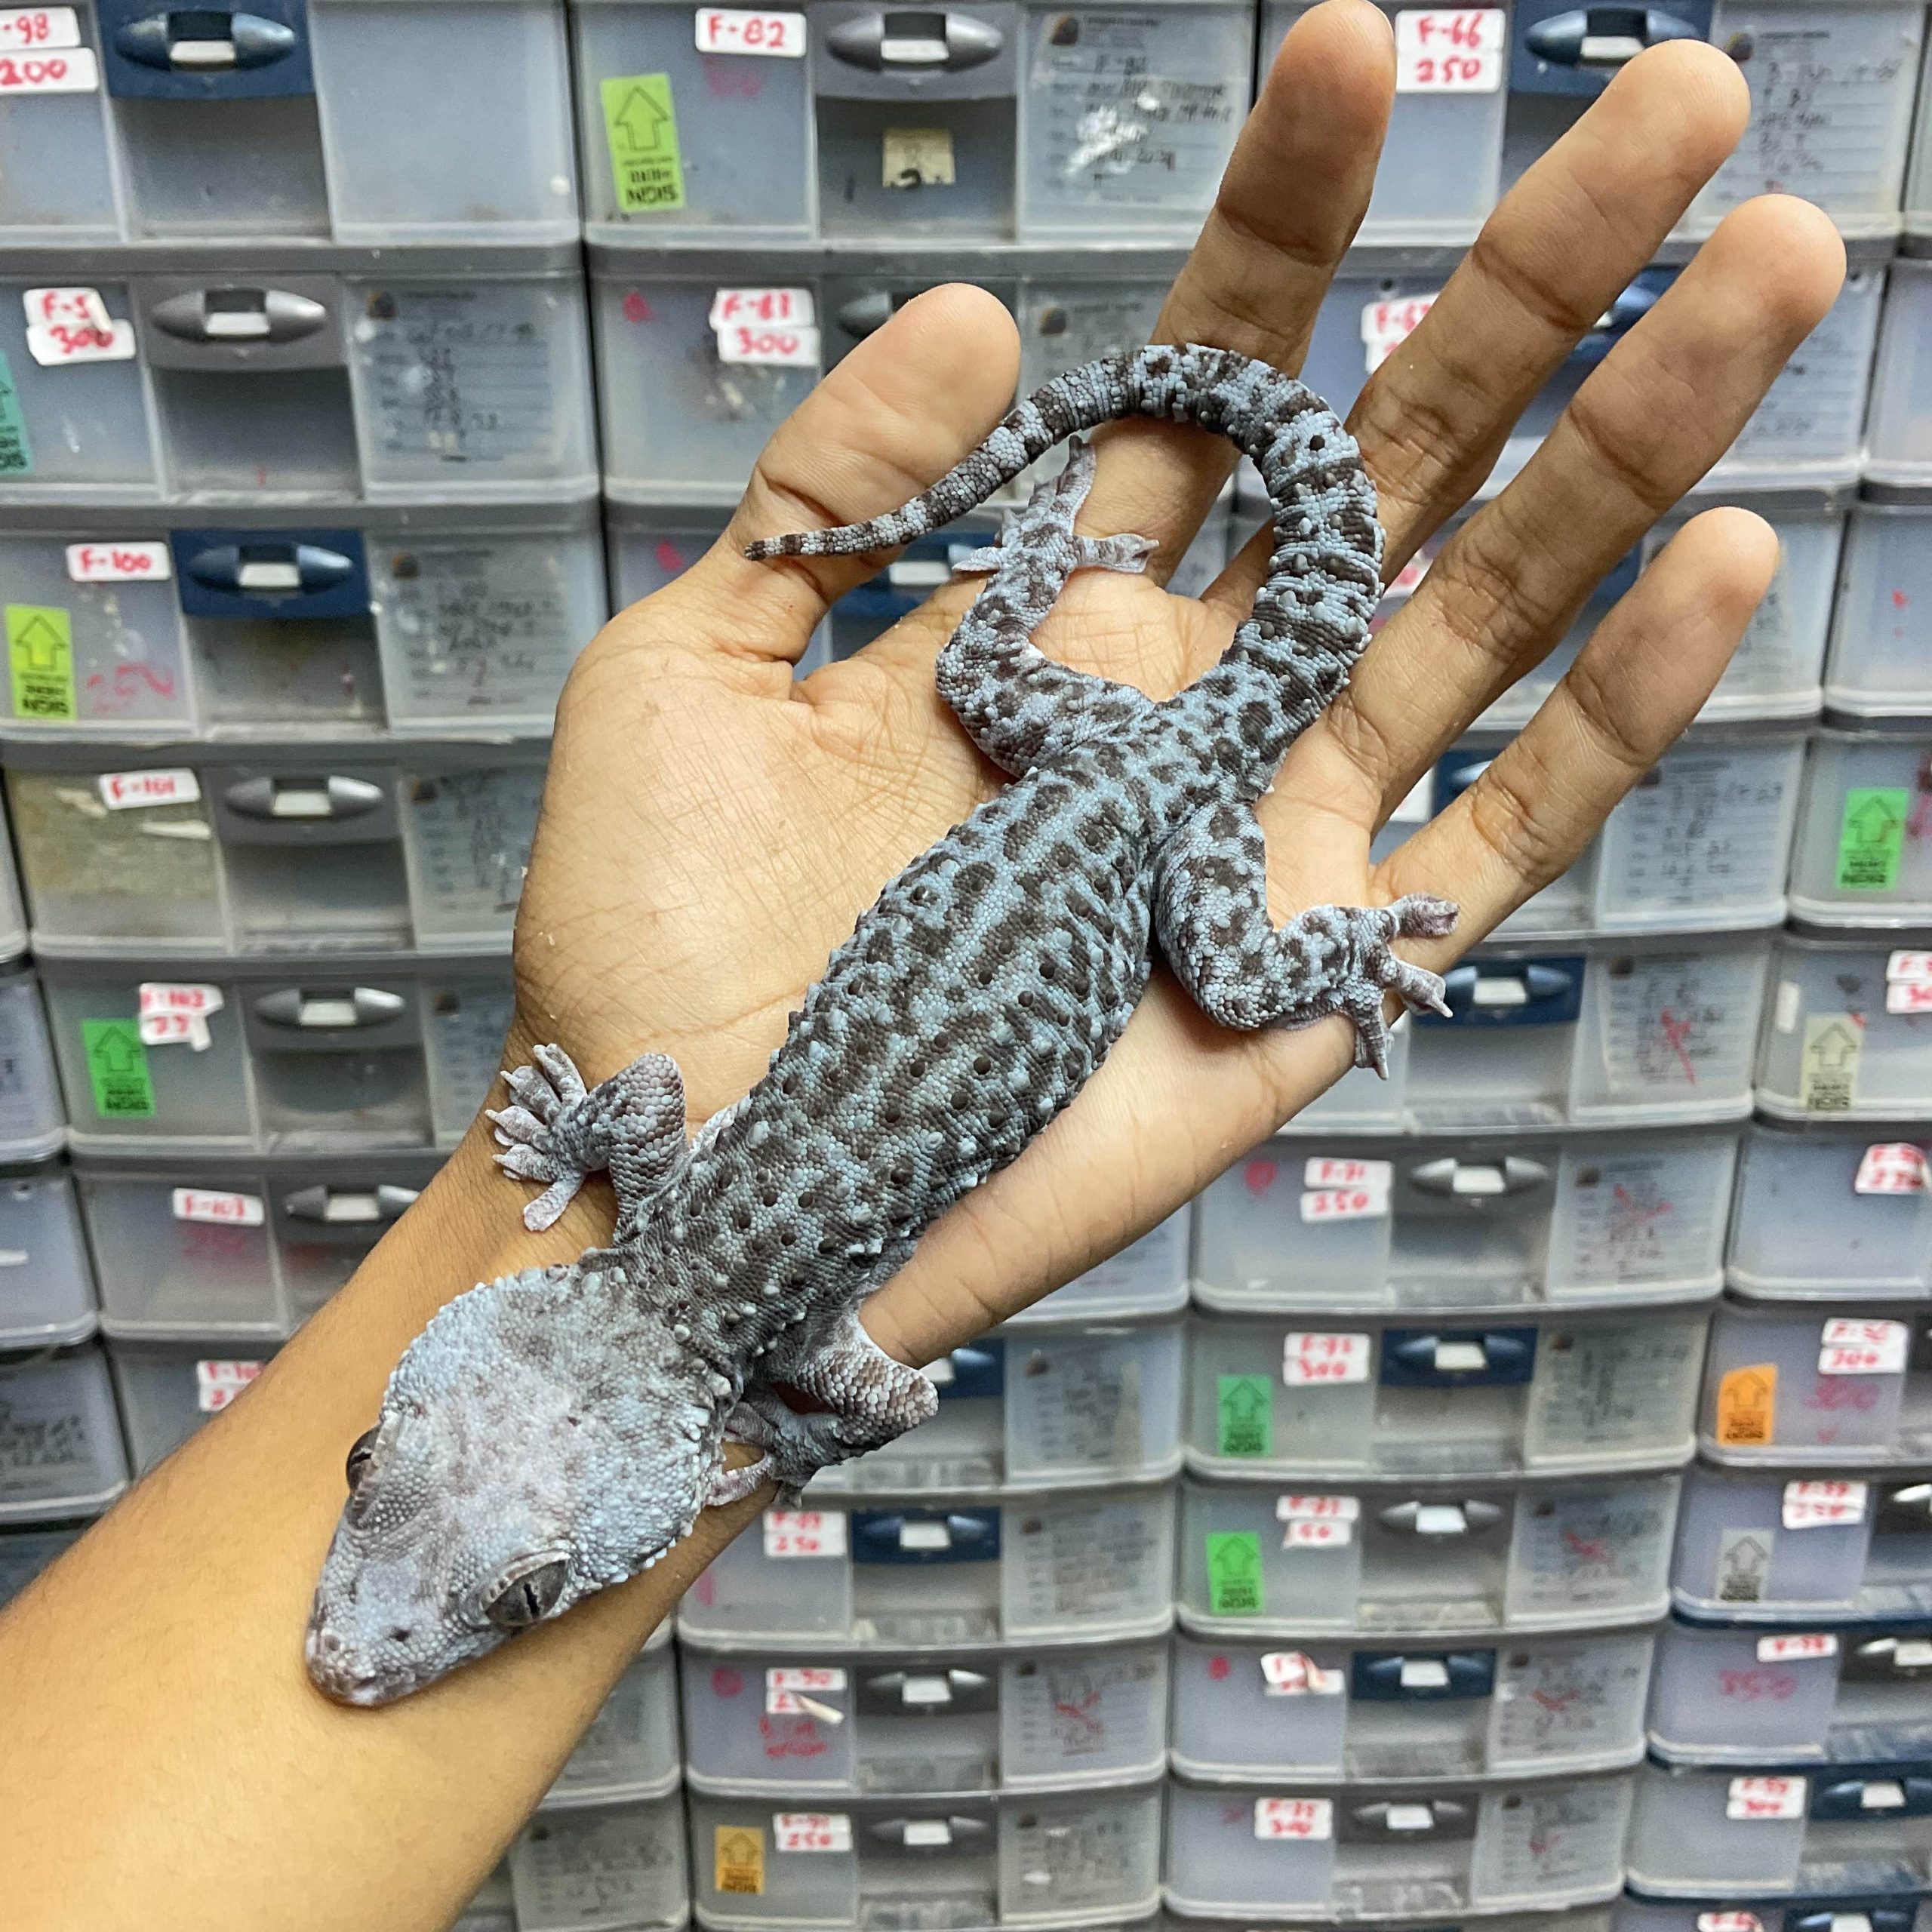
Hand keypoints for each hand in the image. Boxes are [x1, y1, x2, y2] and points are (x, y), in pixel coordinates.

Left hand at [516, 2, 1841, 1366]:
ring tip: (1764, 270)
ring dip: (1627, 451)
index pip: (1199, 385)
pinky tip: (1714, 562)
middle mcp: (1181, 709)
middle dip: (1531, 286)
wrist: (687, 1187)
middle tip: (1680, 102)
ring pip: (1481, 615)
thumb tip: (994, 313)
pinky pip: (1493, 836)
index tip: (1351, 48)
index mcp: (1045, 622)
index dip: (1283, 224)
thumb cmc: (654, 946)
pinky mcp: (1313, 982)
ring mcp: (1263, 839)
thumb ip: (828, 494)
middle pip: (1392, 465)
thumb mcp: (685, 676)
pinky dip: (1611, 713)